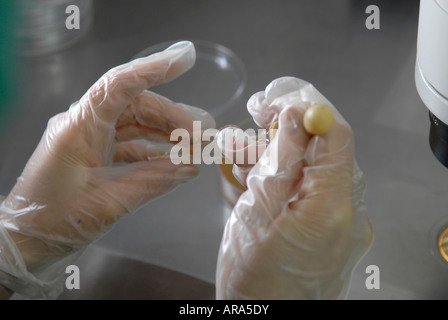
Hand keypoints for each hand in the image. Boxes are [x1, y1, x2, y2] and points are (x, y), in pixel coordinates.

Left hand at [0, 41, 214, 297]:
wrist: (25, 242)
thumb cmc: (55, 220)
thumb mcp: (110, 202)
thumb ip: (154, 181)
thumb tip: (191, 168)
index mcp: (80, 127)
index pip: (120, 85)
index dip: (154, 69)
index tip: (186, 60)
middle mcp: (84, 125)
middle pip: (136, 105)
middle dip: (172, 117)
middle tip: (202, 136)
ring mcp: (88, 139)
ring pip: (135, 123)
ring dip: (165, 133)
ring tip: (194, 146)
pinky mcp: (92, 154)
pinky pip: (128, 143)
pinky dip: (152, 151)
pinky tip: (172, 161)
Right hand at [216, 77, 372, 298]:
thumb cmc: (255, 284)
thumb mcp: (257, 214)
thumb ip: (280, 161)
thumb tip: (296, 116)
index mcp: (333, 208)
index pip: (334, 135)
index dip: (304, 109)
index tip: (273, 101)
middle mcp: (347, 214)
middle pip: (323, 150)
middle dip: (284, 130)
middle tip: (253, 120)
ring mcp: (340, 223)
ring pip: (312, 169)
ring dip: (278, 154)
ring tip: (240, 152)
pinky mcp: (329, 230)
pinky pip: (310, 191)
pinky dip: (284, 177)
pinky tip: (255, 175)